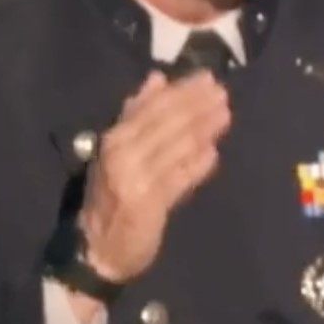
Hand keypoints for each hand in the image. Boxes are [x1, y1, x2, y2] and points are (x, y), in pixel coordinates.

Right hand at [75, 70, 230, 284]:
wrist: (99, 245)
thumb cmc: (113, 193)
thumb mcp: (118, 150)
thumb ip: (136, 114)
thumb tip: (157, 78)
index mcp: (114, 137)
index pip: (153, 107)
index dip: (183, 92)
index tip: (207, 79)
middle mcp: (122, 154)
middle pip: (167, 123)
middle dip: (197, 106)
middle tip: (223, 94)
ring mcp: (135, 179)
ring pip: (176, 147)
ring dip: (203, 129)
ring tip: (225, 115)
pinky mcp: (149, 203)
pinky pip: (178, 179)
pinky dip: (196, 165)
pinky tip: (213, 154)